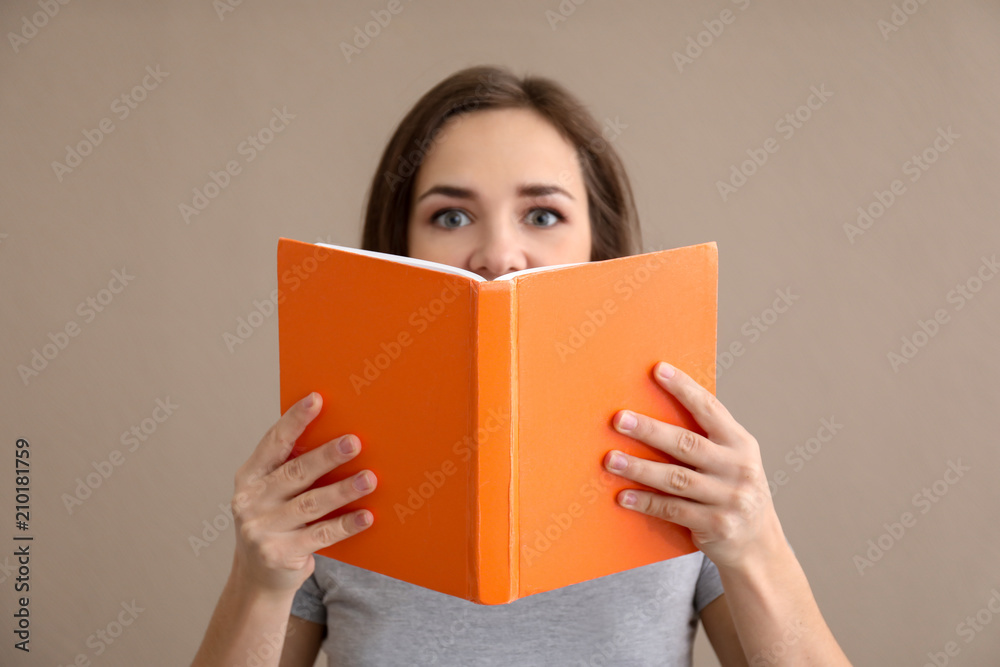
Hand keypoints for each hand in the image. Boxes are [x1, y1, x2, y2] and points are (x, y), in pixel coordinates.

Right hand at [230, 392, 376, 594]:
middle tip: (354, 441)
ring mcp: (262, 530)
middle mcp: (251, 501)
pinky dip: (345, 525)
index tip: (317, 399)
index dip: (295, 420)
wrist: (259, 578)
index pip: (274, 442)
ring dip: (343, 490)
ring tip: (370, 478)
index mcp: (250, 476)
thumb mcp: (274, 493)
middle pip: (295, 473)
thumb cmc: (277, 522)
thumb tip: (341, 435)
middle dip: (326, 456)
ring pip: (310, 504)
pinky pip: (320, 536)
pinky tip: (366, 515)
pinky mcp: (279, 555)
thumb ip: (294, 468)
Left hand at [603, 361, 781, 569]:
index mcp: (741, 444)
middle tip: (619, 419)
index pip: (710, 408)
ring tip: (610, 459)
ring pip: (675, 478)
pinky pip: (673, 510)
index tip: (657, 369)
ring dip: (639, 468)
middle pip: (687, 443)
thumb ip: (705, 440)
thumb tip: (652, 411)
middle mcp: (738, 468)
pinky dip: (646, 502)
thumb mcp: (731, 462)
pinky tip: (623, 496)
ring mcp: (729, 498)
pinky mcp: (717, 525)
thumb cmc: (732, 492)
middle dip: (650, 429)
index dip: (683, 388)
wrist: (760, 547)